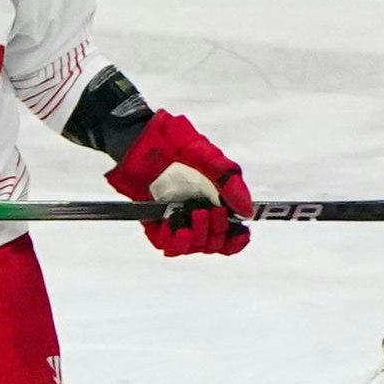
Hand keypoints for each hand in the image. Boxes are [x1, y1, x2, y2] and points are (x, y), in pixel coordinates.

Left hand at [106, 111, 253, 256]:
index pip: (231, 231)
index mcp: (215, 197)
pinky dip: (174, 242)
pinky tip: (178, 230)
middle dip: (216, 232)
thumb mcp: (207, 155)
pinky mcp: (154, 220)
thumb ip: (229, 182)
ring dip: (197, 238)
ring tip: (194, 216)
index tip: (239, 233)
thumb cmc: (172, 139)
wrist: (137, 137)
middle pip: (214, 242)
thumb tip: (246, 210)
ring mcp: (176, 216)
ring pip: (192, 246)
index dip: (237, 238)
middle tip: (210, 212)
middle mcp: (197, 210)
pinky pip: (166, 244)